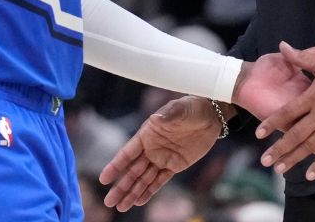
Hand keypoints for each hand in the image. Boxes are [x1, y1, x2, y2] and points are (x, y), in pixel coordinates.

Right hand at [98, 95, 218, 211]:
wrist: (210, 116)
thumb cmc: (192, 107)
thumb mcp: (180, 109)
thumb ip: (169, 115)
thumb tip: (157, 118)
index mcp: (147, 134)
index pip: (127, 153)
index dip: (115, 166)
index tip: (104, 179)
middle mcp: (151, 148)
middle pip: (132, 171)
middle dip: (121, 186)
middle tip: (109, 202)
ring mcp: (162, 158)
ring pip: (144, 179)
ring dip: (132, 193)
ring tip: (121, 207)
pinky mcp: (174, 165)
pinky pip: (159, 181)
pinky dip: (149, 191)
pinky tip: (139, 201)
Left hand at [235, 41, 314, 159]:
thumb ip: (301, 57)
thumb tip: (282, 45)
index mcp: (313, 96)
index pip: (288, 112)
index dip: (273, 123)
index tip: (259, 134)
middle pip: (296, 134)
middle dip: (279, 148)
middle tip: (265, 161)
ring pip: (310, 145)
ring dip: (295, 158)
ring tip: (280, 169)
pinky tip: (310, 175)